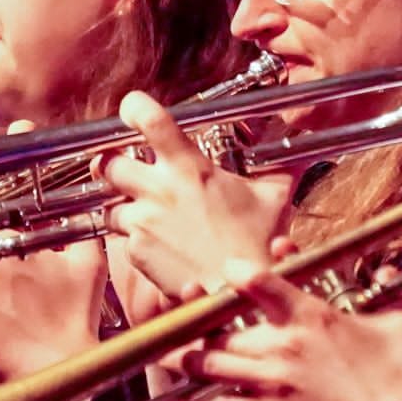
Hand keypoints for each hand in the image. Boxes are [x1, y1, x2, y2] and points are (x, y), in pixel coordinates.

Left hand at [102, 91, 293, 300]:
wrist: (242, 293)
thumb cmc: (260, 245)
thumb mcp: (273, 196)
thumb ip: (274, 167)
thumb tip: (293, 147)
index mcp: (190, 168)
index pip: (149, 120)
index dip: (134, 108)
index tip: (132, 110)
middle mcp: (160, 190)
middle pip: (108, 163)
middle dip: (111, 165)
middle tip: (124, 169)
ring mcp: (144, 222)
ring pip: (110, 205)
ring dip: (123, 208)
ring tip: (147, 215)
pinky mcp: (137, 253)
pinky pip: (124, 240)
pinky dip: (137, 240)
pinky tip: (160, 245)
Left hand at [169, 259, 401, 400]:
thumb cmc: (399, 374)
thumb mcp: (398, 322)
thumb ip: (385, 290)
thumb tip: (384, 267)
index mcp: (311, 317)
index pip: (262, 284)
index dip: (237, 274)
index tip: (224, 270)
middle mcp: (283, 346)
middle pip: (221, 329)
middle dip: (194, 323)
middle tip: (174, 318)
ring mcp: (273, 382)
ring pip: (213, 365)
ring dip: (184, 358)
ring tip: (160, 352)